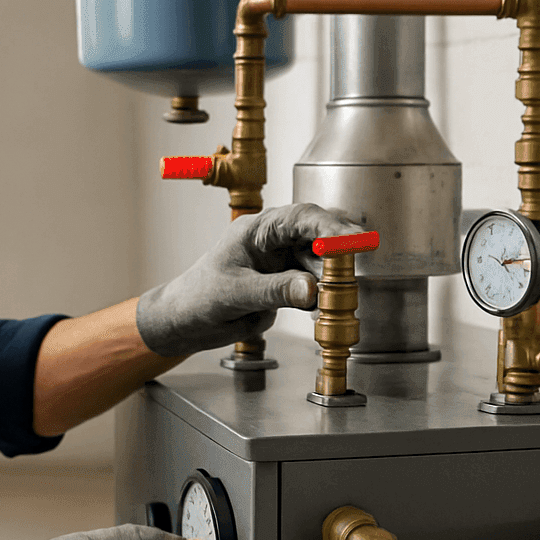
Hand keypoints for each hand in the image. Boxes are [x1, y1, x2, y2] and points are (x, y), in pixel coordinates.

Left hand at [135, 203, 363, 356]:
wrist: (186, 321)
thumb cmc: (199, 296)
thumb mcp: (235, 293)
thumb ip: (273, 291)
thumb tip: (311, 290)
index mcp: (258, 230)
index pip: (301, 218)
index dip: (330, 225)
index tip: (354, 238)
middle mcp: (274, 242)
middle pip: (318, 239)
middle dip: (338, 256)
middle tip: (349, 276)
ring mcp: (282, 264)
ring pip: (320, 266)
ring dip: (332, 282)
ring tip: (335, 300)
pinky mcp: (286, 287)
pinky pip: (313, 289)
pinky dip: (323, 298)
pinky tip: (326, 310)